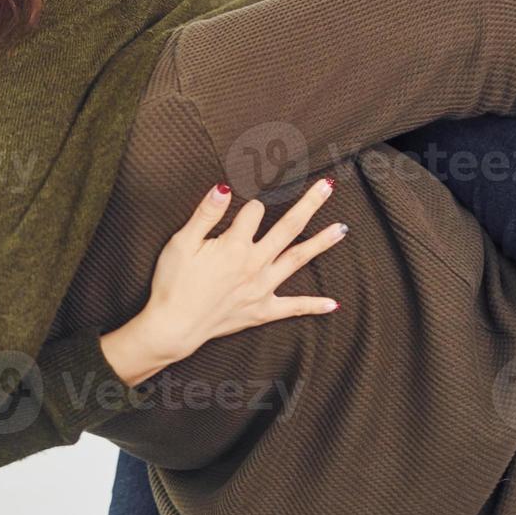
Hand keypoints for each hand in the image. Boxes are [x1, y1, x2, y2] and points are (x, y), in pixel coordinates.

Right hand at [138, 177, 345, 367]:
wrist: (173, 327)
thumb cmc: (173, 283)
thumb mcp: (182, 242)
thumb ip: (206, 213)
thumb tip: (224, 187)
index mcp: (235, 245)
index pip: (253, 212)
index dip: (247, 206)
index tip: (240, 207)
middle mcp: (255, 264)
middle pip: (288, 227)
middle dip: (309, 204)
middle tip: (327, 187)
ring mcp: (262, 289)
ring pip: (298, 260)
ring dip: (321, 243)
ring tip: (342, 228)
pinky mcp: (262, 311)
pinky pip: (293, 308)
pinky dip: (313, 306)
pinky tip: (334, 304)